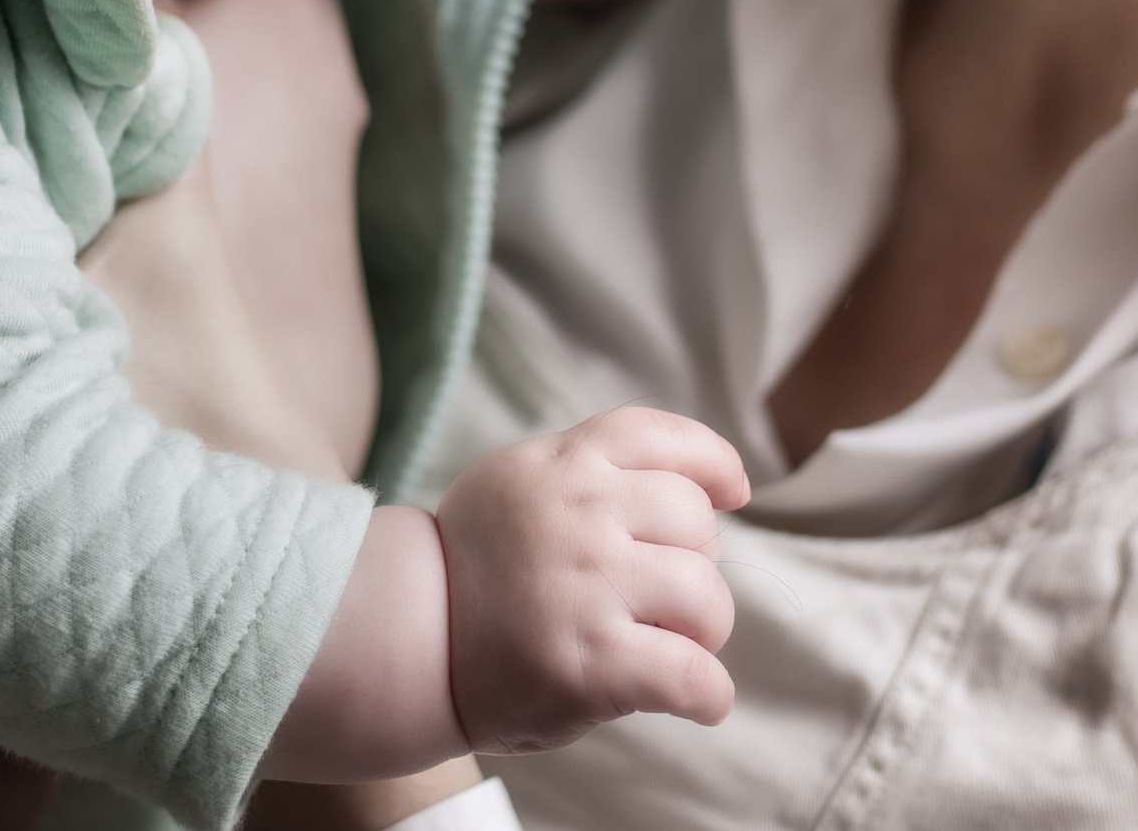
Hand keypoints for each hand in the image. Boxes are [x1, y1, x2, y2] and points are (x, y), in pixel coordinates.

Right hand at [436, 407, 749, 754]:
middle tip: (668, 599)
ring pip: (706, 596)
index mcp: (564, 462)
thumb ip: (589, 474)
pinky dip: (708, 693)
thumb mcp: (518, 484)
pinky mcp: (590, 662)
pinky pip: (690, 674)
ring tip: (675, 647)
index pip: (662, 438)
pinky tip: (701, 700)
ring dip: (704, 629)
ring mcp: (587, 586)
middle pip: (697, 522)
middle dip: (699, 564)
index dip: (712, 462)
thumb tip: (696, 485)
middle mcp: (582, 512)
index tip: (733, 490)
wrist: (405, 641)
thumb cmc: (472, 568)